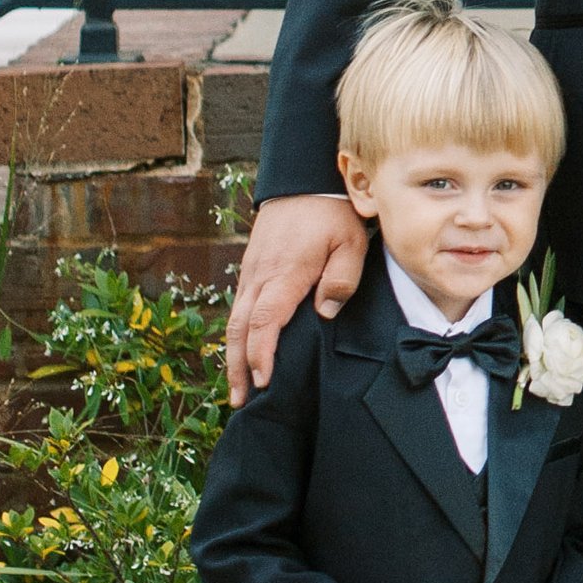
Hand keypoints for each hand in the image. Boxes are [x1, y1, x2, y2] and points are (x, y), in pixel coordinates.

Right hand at [227, 191, 371, 404]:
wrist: (304, 179)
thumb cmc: (333, 213)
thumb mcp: (351, 242)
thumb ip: (341, 278)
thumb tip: (325, 312)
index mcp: (284, 273)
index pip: (264, 321)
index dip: (261, 355)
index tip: (262, 382)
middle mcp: (260, 276)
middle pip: (240, 329)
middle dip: (237, 368)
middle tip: (239, 402)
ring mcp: (251, 272)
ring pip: (234, 320)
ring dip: (232, 355)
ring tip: (237, 388)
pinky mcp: (251, 269)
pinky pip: (238, 308)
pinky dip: (237, 335)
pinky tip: (242, 352)